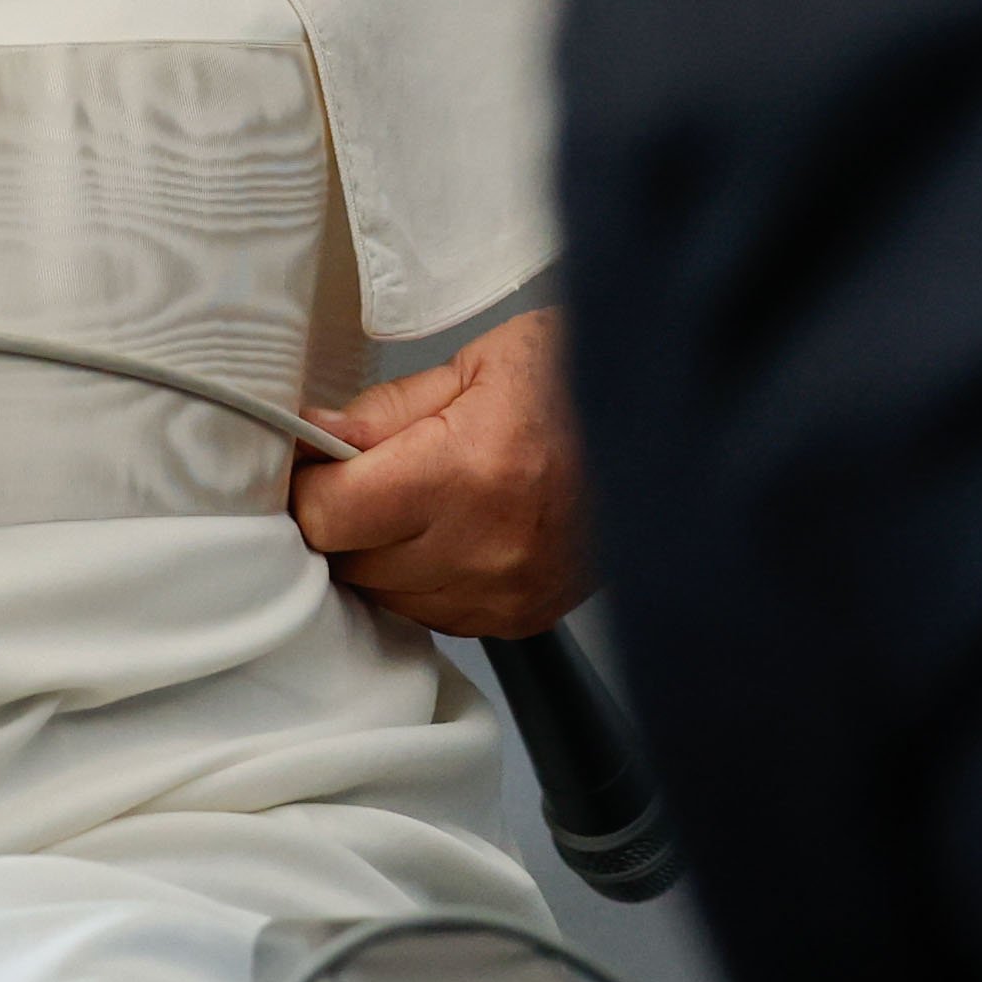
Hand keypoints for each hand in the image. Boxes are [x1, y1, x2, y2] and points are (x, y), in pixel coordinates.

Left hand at [288, 306, 587, 638]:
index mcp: (466, 472)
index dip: (307, 488)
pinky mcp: (522, 616)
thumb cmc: (580, 381)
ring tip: (420, 501)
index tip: (310, 464)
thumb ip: (383, 413)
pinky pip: (436, 615)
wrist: (674, 427)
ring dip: (382, 556)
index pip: (329, 516)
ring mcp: (506, 593)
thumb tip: (310, 439)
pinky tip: (455, 532)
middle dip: (343, 520)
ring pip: (387, 597)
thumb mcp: (478, 365)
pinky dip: (427, 581)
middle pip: (350, 563)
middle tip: (367, 475)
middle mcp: (485, 548)